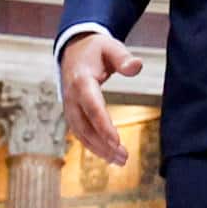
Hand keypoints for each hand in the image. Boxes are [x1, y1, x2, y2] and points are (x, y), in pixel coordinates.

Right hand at [59, 29, 138, 164]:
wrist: (74, 50)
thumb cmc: (95, 49)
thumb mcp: (111, 47)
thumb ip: (123, 58)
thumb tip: (136, 66)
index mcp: (81, 80)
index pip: (92, 106)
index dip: (103, 125)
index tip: (116, 141)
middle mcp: (71, 97)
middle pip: (85, 126)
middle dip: (103, 144)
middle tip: (124, 157)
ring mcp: (69, 107)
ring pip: (81, 133)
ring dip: (99, 149)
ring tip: (120, 161)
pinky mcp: (72, 113)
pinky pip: (81, 133)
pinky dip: (93, 146)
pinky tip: (109, 155)